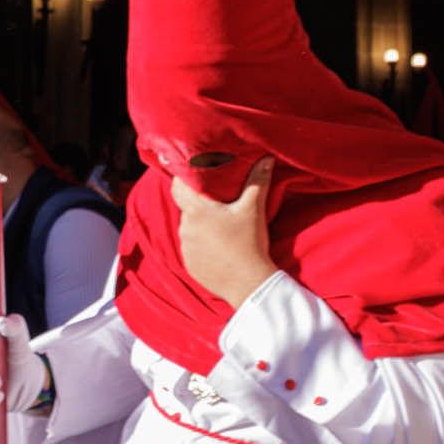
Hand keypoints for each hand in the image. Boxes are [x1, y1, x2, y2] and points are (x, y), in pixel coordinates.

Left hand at [171, 158, 278, 308]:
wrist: (249, 284)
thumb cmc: (250, 243)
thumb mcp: (254, 209)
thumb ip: (257, 181)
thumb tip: (266, 159)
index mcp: (197, 211)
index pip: (178, 187)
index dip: (183, 178)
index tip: (191, 173)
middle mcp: (185, 229)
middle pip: (187, 208)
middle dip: (198, 203)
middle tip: (216, 200)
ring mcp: (186, 249)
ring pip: (190, 229)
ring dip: (201, 225)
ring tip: (221, 226)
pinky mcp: (190, 265)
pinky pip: (192, 248)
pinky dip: (202, 245)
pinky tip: (219, 246)